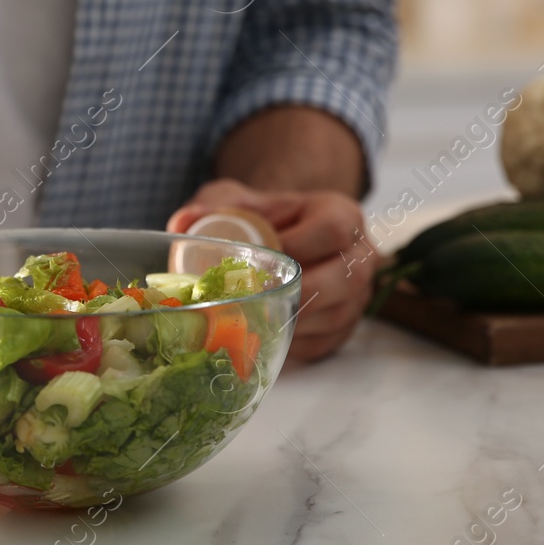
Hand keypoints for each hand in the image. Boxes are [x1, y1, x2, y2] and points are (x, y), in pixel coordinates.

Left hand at [167, 178, 376, 363]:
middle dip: (294, 296)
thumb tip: (182, 224)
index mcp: (342, 215)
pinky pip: (323, 343)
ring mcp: (357, 295)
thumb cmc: (258, 216)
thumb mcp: (235, 199)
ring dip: (291, 324)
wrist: (278, 234)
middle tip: (253, 302)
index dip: (296, 248)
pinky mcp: (345, 327)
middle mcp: (362, 255)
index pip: (332, 231)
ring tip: (251, 321)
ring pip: (333, 317)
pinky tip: (261, 337)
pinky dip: (291, 344)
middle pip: (343, 281)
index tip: (256, 260)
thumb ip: (212, 204)